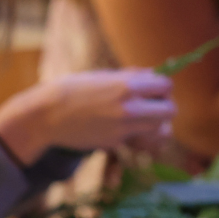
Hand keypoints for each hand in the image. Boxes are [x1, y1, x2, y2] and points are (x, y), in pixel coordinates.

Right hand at [0, 69, 173, 164]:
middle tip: (152, 108)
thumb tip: (154, 75)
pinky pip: (137, 140)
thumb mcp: (102, 76)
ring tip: (142, 122)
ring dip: (155, 126)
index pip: (166, 85)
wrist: (47, 114)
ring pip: (160, 130)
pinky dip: (135, 137)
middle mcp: (129, 107)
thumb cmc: (72, 89)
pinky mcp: (115, 142)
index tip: (152, 91)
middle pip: (170, 110)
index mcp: (127, 85)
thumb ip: (130, 77)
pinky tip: (122, 131)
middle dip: (164, 109)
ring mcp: (123, 127)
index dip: (161, 88)